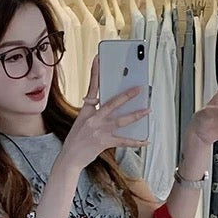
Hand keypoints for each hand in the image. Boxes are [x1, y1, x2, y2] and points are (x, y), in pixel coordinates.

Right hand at [60, 56, 150, 170]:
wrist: (69, 158)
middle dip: (127, 95)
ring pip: (122, 120)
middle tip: (139, 88)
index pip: (92, 88)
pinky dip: (136, 141)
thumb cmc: (76, 140)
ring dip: (136, 115)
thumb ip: (95, 113)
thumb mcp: (82, 122)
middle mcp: (93, 118)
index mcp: (86, 111)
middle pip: (113, 103)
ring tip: (147, 110)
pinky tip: (145, 140)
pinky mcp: (104, 142)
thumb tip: (111, 108)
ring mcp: (99, 130)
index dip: (95, 73)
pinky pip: (124, 141)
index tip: (98, 59)